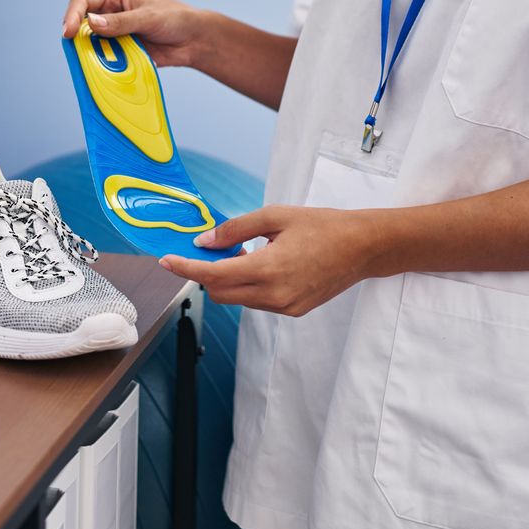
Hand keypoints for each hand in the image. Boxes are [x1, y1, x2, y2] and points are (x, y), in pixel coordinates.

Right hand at [61, 0, 203, 67]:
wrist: (194, 41)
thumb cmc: (174, 19)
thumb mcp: (147, 18)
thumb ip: (121, 22)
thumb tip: (92, 23)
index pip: (83, 2)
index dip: (72, 15)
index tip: (68, 32)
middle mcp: (108, 16)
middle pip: (81, 25)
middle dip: (76, 38)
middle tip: (75, 51)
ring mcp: (114, 37)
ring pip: (91, 46)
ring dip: (91, 55)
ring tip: (93, 64)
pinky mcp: (121, 55)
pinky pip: (105, 62)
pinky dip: (104, 67)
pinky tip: (107, 73)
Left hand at [159, 205, 380, 316]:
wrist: (362, 248)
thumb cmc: (323, 226)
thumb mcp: (276, 216)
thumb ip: (236, 230)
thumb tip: (204, 242)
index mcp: (268, 269)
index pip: (213, 276)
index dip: (186, 269)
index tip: (166, 262)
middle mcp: (274, 295)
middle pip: (220, 293)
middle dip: (206, 273)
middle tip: (211, 249)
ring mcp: (284, 307)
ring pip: (238, 299)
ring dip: (229, 279)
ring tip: (245, 253)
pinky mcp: (293, 311)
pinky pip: (257, 302)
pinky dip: (249, 286)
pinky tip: (262, 265)